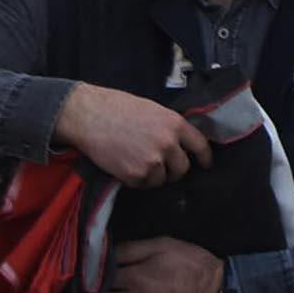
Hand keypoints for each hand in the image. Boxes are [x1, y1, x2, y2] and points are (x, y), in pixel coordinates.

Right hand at [54, 83, 211, 189]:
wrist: (89, 116)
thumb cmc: (116, 107)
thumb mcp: (152, 110)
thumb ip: (169, 127)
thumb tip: (180, 143)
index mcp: (174, 124)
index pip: (200, 146)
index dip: (204, 158)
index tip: (204, 164)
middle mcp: (167, 144)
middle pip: (182, 169)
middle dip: (174, 170)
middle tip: (161, 166)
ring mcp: (152, 161)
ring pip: (161, 179)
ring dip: (152, 175)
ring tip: (135, 160)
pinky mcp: (135, 175)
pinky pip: (142, 184)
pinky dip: (135, 179)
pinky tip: (123, 164)